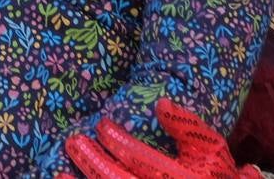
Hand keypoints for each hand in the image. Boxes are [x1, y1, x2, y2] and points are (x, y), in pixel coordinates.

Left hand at [65, 99, 258, 178]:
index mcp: (183, 178)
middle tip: (74, 141)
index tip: (101, 126)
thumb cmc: (213, 173)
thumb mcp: (209, 149)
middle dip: (95, 162)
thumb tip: (161, 103)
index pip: (145, 162)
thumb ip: (188, 127)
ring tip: (60, 170)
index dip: (121, 144)